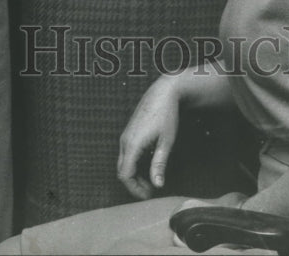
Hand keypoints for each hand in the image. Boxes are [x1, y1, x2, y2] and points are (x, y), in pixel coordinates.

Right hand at [117, 75, 180, 199]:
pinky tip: (148, 164)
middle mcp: (125, 140)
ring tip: (151, 179)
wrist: (163, 92)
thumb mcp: (166, 142)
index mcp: (132, 144)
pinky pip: (127, 153)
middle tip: (151, 190)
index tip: (149, 195)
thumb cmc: (166, 115)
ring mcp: (126, 135)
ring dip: (135, 174)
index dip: (135, 189)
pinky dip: (134, 164)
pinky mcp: (129, 132)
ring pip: (124, 162)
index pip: (125, 175)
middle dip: (134, 184)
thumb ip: (159, 164)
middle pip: (122, 170)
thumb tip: (157, 185)